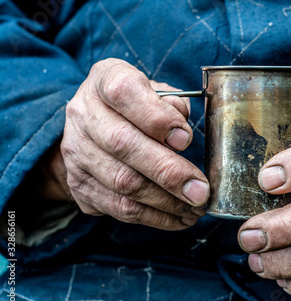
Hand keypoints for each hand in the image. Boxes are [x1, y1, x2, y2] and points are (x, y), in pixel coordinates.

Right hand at [52, 58, 207, 229]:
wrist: (91, 128)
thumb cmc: (136, 106)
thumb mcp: (155, 91)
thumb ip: (173, 104)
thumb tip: (182, 134)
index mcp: (105, 80)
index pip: (124, 92)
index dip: (156, 117)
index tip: (185, 138)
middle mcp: (84, 114)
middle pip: (123, 145)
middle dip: (169, 172)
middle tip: (201, 190)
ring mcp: (77, 152)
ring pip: (122, 182)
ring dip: (166, 201)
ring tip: (196, 208)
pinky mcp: (79, 185)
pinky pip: (118, 207)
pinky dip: (154, 217)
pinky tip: (179, 217)